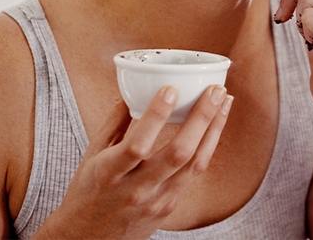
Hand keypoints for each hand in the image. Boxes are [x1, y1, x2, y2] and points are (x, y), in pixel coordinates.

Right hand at [36, 85, 231, 239]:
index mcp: (109, 174)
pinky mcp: (170, 207)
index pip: (137, 145)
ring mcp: (156, 201)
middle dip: (202, 118)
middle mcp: (136, 190)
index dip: (156, 116)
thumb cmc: (87, 193)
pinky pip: (194, 174)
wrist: (88, 239)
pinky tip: (214, 126)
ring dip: (214, 130)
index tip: (171, 88)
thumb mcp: (91, 156)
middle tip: (216, 90)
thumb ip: (113, 123)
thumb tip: (130, 89)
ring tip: (224, 102)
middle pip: (177, 154)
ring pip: (194, 164)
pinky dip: (207, 147)